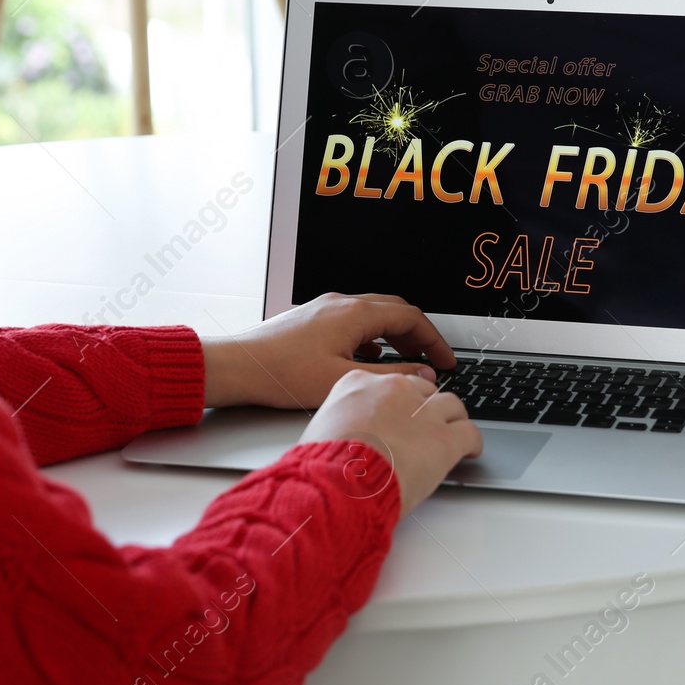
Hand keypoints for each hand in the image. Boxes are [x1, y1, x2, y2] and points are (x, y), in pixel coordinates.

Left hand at [200, 293, 455, 409]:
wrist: (238, 366)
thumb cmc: (281, 373)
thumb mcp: (345, 379)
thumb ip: (391, 376)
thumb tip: (422, 373)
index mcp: (354, 314)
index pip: (410, 317)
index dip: (434, 339)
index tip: (446, 359)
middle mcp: (341, 304)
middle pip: (395, 310)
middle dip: (419, 333)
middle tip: (433, 358)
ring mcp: (325, 309)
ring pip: (374, 313)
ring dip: (395, 334)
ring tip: (407, 359)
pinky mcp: (312, 319)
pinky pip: (354, 320)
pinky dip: (372, 335)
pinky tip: (370, 357)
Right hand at [300, 370, 482, 513]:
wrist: (337, 483)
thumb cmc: (323, 466)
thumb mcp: (321, 430)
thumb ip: (343, 422)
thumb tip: (348, 435)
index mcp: (360, 384)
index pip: (390, 383)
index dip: (398, 401)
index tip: (400, 413)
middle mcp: (394, 390)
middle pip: (423, 391)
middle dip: (426, 408)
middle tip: (427, 426)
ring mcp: (422, 413)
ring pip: (451, 405)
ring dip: (453, 420)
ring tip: (453, 433)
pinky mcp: (444, 439)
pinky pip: (470, 433)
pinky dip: (473, 442)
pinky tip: (470, 451)